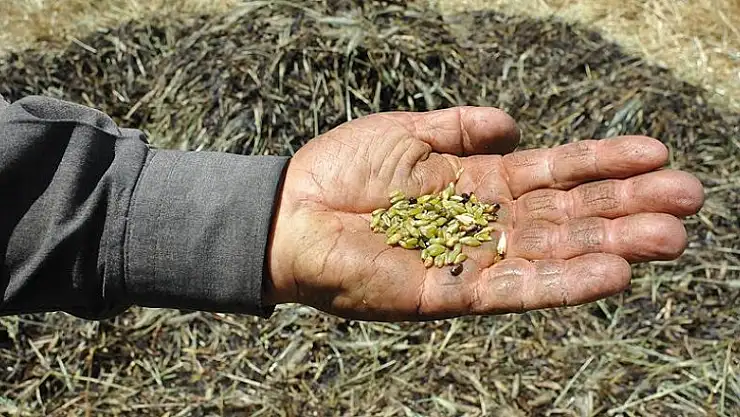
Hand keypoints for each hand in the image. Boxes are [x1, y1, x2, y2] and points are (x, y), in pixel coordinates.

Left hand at [264, 107, 703, 320]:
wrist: (289, 213)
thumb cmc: (341, 169)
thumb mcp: (405, 133)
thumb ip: (460, 128)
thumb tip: (514, 124)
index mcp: (475, 183)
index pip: (552, 173)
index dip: (602, 164)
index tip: (656, 154)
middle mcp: (482, 223)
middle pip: (566, 214)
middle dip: (626, 207)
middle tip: (690, 200)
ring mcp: (469, 258)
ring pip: (553, 252)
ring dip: (611, 246)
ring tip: (671, 238)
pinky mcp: (449, 292)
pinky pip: (515, 288)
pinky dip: (563, 282)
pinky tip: (611, 273)